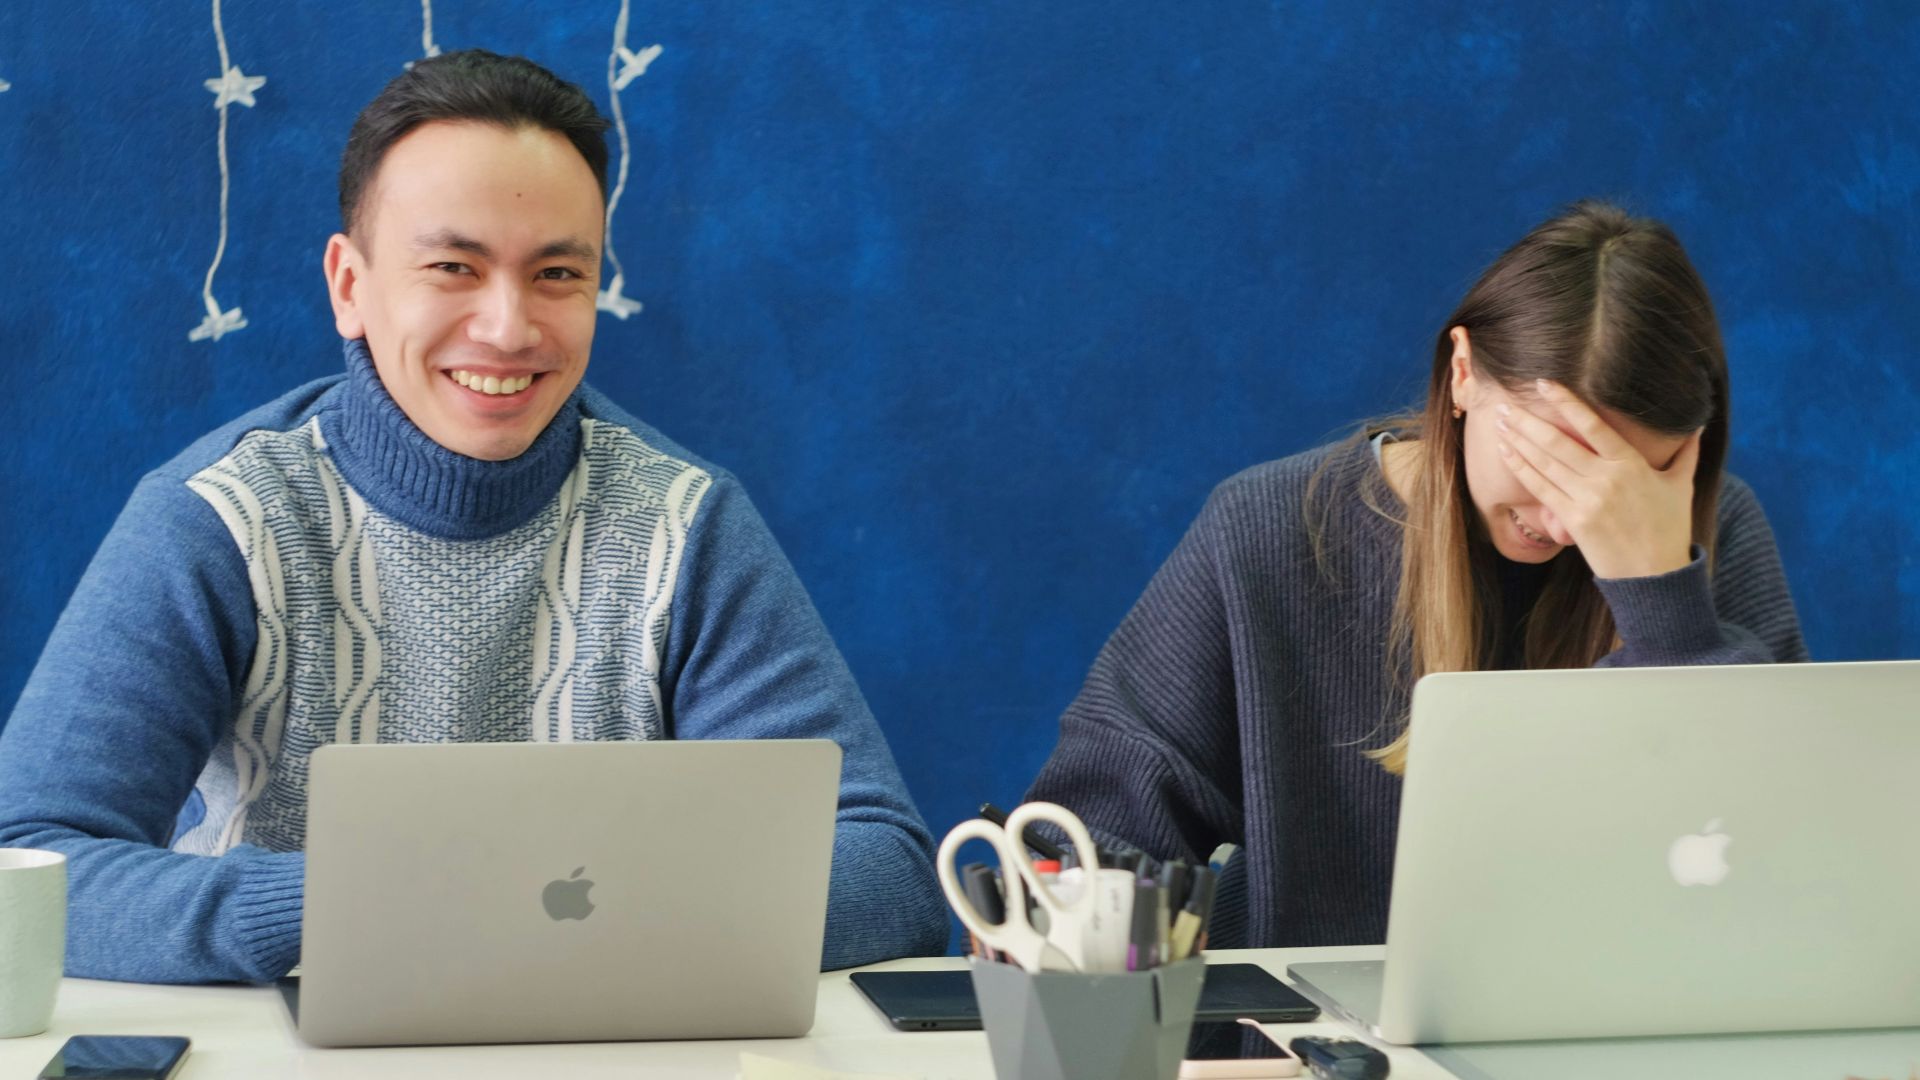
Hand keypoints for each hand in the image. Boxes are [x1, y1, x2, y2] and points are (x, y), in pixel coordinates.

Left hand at [1494, 379, 1699, 578]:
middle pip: (1559, 442)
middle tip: (1504, 404)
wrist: (1656, 576)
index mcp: (1631, 464)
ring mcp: (1587, 500)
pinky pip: (1541, 489)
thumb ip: (1686, 454)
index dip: (1566, 402)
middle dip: (1528, 421)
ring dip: (1518, 440)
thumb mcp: (1681, 486)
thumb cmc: (1669, 529)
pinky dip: (1521, 469)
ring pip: (1545, 463)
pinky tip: (1505, 453)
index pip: (1593, 425)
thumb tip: (1697, 427)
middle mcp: (1606, 478)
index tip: (1543, 384)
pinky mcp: (1573, 521)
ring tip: (1499, 422)